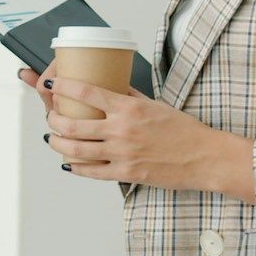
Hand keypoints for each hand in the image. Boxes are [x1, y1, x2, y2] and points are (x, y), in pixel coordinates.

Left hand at [35, 75, 255, 202]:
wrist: (204, 157)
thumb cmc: (184, 131)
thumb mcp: (155, 104)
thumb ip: (130, 97)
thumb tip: (112, 87)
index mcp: (128, 108)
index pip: (86, 91)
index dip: (63, 86)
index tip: (52, 82)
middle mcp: (121, 130)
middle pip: (73, 124)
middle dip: (54, 119)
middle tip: (51, 116)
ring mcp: (122, 153)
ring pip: (76, 149)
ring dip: (58, 144)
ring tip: (53, 138)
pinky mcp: (126, 173)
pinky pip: (92, 172)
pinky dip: (76, 167)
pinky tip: (69, 163)